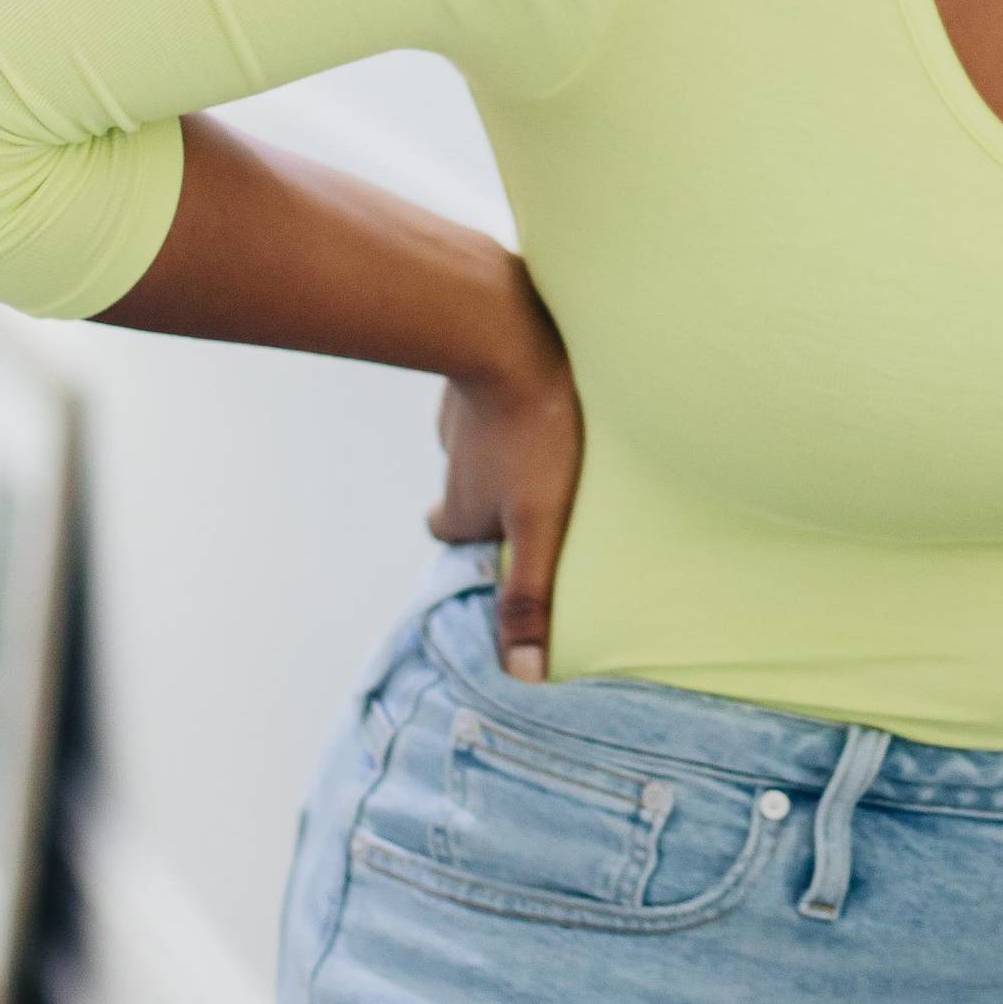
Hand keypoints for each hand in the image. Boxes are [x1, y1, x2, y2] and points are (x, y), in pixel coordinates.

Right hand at [425, 273, 583, 679]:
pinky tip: (551, 386)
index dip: (471, 543)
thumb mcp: (543, 522)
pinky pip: (494, 387)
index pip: (452, 535)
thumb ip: (533, 594)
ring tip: (546, 441)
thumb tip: (522, 676)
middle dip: (486, 496)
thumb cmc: (536, 430)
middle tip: (520, 497)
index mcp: (461, 505)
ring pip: (478, 437)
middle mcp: (453, 460)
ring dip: (505, 443)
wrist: (510, 327)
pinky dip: (514, 394)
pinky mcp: (483, 363)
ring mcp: (461, 410)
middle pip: (462, 487)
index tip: (491, 548)